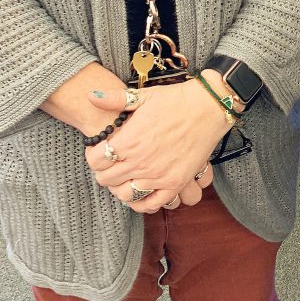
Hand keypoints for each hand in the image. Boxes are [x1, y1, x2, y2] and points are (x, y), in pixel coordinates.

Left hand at [84, 82, 226, 206]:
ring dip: (119, 187)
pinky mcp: (175, 183)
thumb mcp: (143, 95)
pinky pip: (151, 204)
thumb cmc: (175, 100)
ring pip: (124, 195)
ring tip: (124, 176)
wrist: (208, 107)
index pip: (95, 161)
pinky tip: (141, 192)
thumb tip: (91, 96)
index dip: (93, 155)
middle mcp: (140, 162)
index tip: (99, 149)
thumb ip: (115, 99)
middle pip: (106, 180)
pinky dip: (142, 203)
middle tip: (110, 162)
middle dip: (104, 171)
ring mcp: (158, 175)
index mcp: (129, 140)